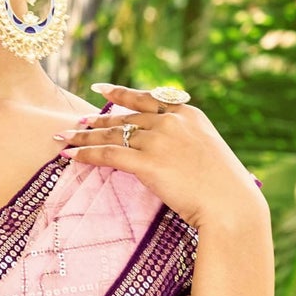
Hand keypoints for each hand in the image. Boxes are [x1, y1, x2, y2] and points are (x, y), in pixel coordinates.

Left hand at [58, 85, 267, 233]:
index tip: (102, 90)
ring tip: (64, 138)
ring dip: (84, 137)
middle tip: (76, 122)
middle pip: (125, 117)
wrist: (230, 205)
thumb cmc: (224, 188)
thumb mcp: (208, 153)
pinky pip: (109, 155)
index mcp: (188, 114)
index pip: (147, 100)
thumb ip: (187, 144)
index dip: (121, 94)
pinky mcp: (147, 163)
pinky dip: (86, 154)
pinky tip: (69, 155)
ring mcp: (158, 141)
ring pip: (112, 135)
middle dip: (96, 120)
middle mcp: (170, 122)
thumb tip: (172, 153)